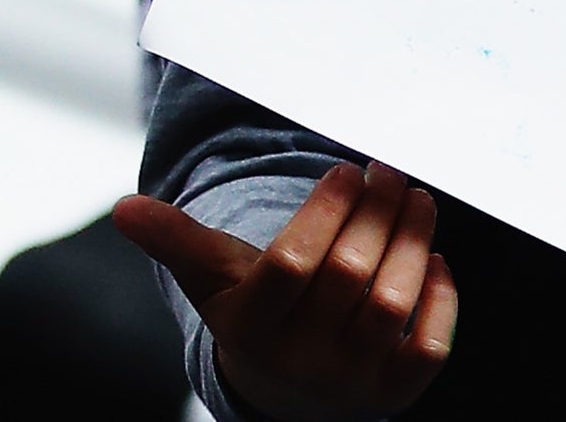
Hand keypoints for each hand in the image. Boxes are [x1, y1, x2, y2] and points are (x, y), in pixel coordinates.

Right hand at [114, 162, 455, 421]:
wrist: (288, 395)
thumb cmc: (258, 314)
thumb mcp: (217, 281)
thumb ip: (178, 241)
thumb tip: (125, 206)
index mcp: (251, 329)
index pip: (292, 265)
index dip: (324, 211)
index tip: (345, 169)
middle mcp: (301, 360)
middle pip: (349, 275)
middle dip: (375, 212)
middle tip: (388, 171)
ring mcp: (352, 379)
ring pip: (393, 302)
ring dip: (413, 241)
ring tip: (416, 198)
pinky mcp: (396, 389)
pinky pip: (430, 345)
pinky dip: (440, 299)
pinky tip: (435, 258)